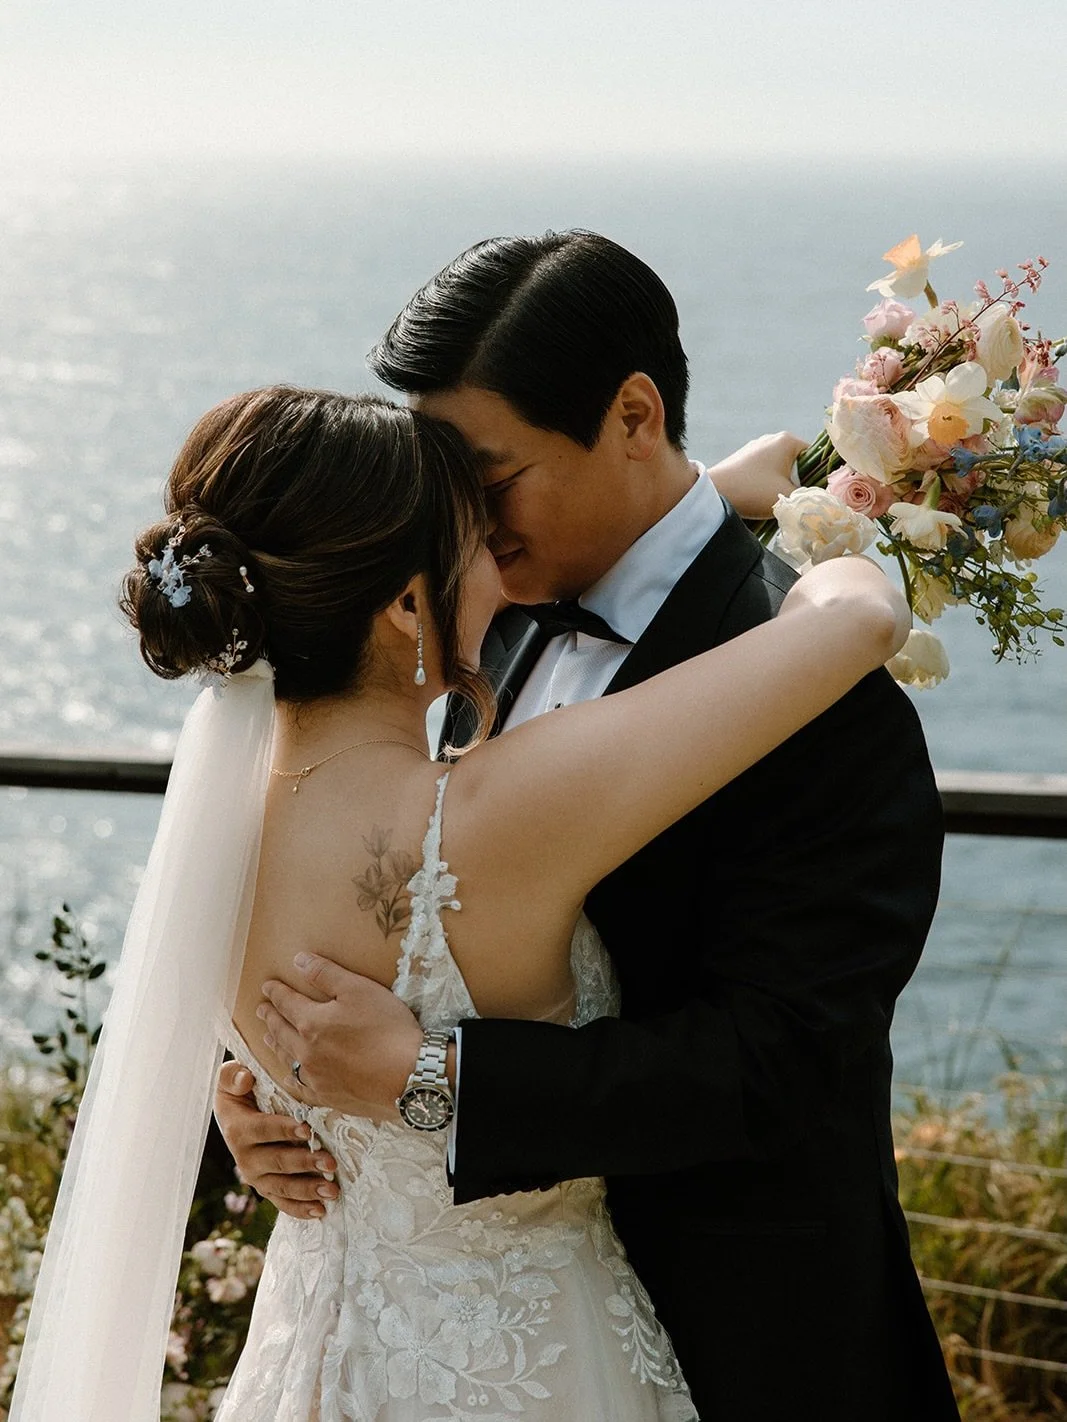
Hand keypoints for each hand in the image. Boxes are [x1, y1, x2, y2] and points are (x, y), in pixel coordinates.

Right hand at [213, 1060, 338, 1219]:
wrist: (236, 1118)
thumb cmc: (241, 1093)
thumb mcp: (231, 1079)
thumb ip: (233, 1075)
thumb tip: (245, 1078)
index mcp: (239, 1130)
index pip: (263, 1130)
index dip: (284, 1130)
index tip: (307, 1130)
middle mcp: (245, 1158)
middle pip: (278, 1161)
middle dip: (305, 1163)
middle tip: (330, 1163)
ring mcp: (257, 1177)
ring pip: (283, 1187)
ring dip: (307, 1190)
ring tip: (331, 1191)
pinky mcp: (268, 1188)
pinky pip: (282, 1203)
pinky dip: (300, 1210)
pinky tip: (320, 1212)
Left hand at [257, 953, 424, 1115]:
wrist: (408, 1077)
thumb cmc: (387, 1029)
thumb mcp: (359, 989)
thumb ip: (326, 974)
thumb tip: (298, 960)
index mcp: (311, 1022)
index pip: (287, 1003)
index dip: (276, 992)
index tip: (267, 986)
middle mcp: (306, 1051)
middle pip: (281, 1031)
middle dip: (270, 1017)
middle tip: (261, 1010)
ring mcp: (315, 1077)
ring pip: (287, 1058)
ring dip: (275, 1044)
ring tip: (269, 1037)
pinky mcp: (328, 1097)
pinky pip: (300, 1087)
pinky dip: (290, 1078)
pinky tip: (290, 1076)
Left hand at [706, 432, 807, 519]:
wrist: (713, 493)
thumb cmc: (754, 491)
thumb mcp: (789, 497)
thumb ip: (810, 498)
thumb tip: (822, 500)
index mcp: (787, 441)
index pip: (816, 457)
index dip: (817, 477)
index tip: (811, 494)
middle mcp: (772, 439)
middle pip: (797, 463)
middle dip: (797, 482)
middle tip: (792, 500)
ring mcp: (755, 447)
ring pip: (779, 469)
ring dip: (780, 485)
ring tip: (773, 501)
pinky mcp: (742, 459)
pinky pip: (763, 471)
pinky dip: (765, 484)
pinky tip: (758, 498)